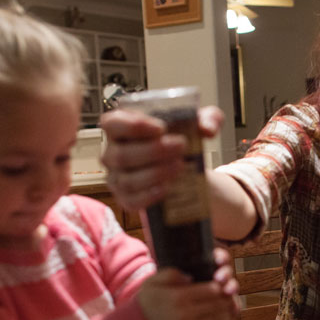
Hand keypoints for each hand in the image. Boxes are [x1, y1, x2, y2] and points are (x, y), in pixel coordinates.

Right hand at [100, 105, 223, 211]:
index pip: (112, 123)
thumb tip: (207, 129)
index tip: (161, 128)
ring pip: (128, 180)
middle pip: (121, 155)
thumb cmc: (180, 137)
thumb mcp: (196, 123)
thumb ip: (207, 118)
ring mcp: (117, 178)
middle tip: (181, 146)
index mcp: (120, 128)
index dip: (132, 126)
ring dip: (155, 174)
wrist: (184, 166)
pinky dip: (149, 196)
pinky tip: (167, 188)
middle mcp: (113, 153)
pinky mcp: (126, 198)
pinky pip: (131, 201)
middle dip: (153, 151)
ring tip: (181, 166)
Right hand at [136, 247, 238, 319]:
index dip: (221, 286)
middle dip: (227, 298)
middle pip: (219, 305)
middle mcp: (183, 316)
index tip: (222, 284)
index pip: (212, 290)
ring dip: (227, 312)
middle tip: (229, 294)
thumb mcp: (153, 282)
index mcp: (177, 297)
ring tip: (226, 307)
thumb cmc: (149, 302)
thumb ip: (171, 273)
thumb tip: (191, 277)